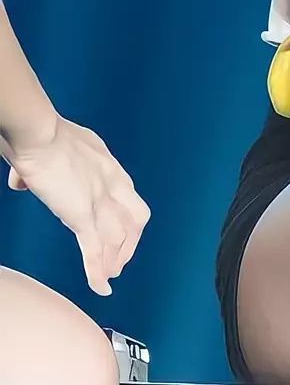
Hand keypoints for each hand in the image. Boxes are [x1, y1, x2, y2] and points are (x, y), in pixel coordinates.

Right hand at [5, 116, 149, 295]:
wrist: (40, 134)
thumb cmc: (40, 136)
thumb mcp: (51, 148)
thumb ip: (41, 168)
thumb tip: (21, 180)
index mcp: (107, 164)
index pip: (128, 196)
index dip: (125, 217)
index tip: (118, 230)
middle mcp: (112, 182)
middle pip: (135, 219)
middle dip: (129, 242)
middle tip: (118, 260)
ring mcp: (101, 200)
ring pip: (118, 239)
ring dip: (114, 260)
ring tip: (109, 277)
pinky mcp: (83, 215)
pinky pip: (95, 250)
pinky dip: (98, 272)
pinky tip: (100, 287)